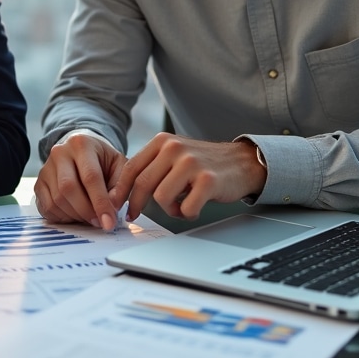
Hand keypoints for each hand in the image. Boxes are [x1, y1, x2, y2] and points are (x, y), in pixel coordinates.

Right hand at [34, 132, 126, 230]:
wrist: (81, 151)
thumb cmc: (102, 160)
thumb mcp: (119, 166)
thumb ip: (120, 186)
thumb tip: (112, 208)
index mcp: (82, 144)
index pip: (90, 176)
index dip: (100, 202)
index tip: (109, 223)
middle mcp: (59, 153)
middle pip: (68, 188)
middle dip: (86, 211)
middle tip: (99, 222)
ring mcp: (45, 169)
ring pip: (57, 200)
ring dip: (75, 216)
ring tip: (90, 216)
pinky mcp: (38, 184)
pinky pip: (47, 207)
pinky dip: (63, 217)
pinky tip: (76, 214)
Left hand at [119, 134, 265, 220]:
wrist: (242, 161)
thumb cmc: (203, 163)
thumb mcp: (174, 155)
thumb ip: (152, 166)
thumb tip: (122, 192)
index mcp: (163, 141)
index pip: (132, 167)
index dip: (121, 190)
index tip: (116, 204)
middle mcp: (175, 148)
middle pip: (142, 184)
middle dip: (135, 204)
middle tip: (134, 216)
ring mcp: (191, 163)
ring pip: (161, 198)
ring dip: (169, 209)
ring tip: (180, 205)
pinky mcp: (207, 180)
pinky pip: (185, 208)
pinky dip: (188, 213)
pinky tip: (195, 206)